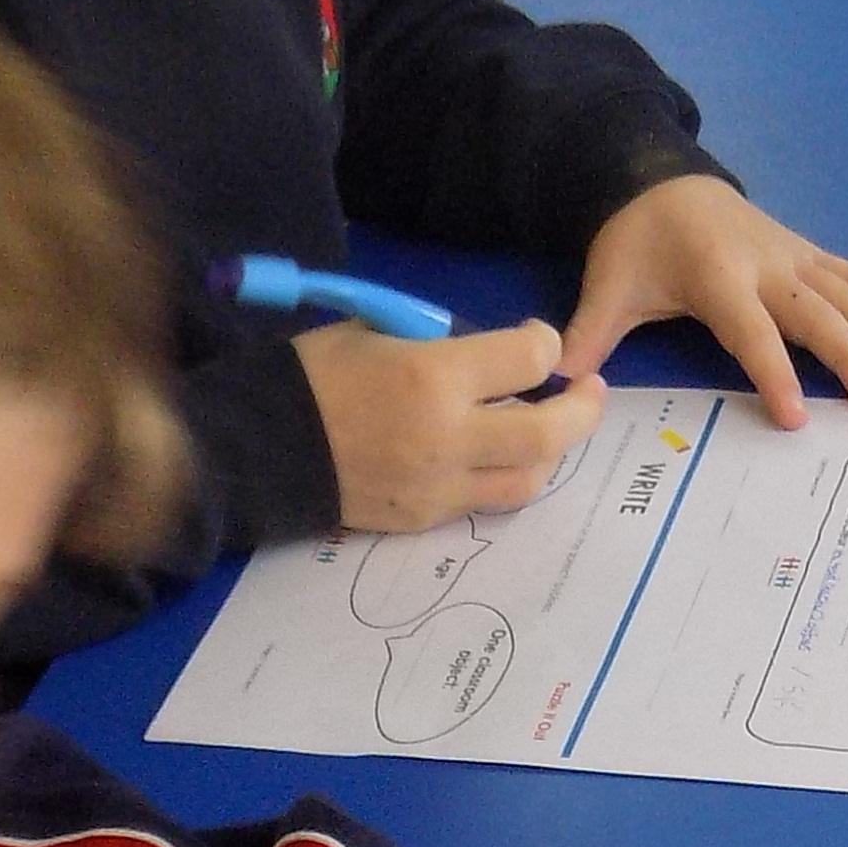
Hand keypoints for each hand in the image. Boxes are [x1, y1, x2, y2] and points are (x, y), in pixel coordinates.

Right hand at [297, 319, 592, 531]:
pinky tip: (500, 456)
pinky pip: (485, 501)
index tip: (537, 341)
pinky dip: (504, 475)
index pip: (529, 360)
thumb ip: (437, 339)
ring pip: (529, 478)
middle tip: (589, 391)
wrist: (258, 448)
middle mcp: (449, 436)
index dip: (545, 345)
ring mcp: (440, 485)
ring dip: (551, 452)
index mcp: (433, 376)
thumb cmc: (312, 375)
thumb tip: (484, 353)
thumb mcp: (374, 329)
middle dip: (582, 409)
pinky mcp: (425, 517)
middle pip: (549, 432)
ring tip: (551, 430)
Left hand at [560, 172, 847, 431]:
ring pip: (844, 293)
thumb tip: (560, 384)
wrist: (659, 177)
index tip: (798, 416)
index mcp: (716, 276)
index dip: (774, 372)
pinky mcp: (804, 251)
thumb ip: (591, 336)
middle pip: (814, 314)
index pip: (751, 332)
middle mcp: (764, 264)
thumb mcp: (608, 286)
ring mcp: (790, 254)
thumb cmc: (635, 241)